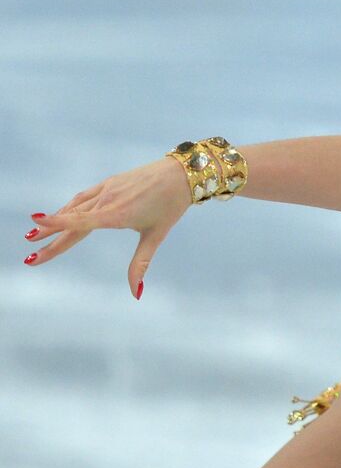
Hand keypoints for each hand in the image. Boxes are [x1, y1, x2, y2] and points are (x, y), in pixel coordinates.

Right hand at [25, 158, 192, 298]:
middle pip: (72, 221)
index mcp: (117, 214)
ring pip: (75, 207)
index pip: (80, 221)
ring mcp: (108, 189)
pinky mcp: (110, 182)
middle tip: (29, 253)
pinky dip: (69, 207)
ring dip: (55, 220)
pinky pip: (84, 196)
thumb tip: (136, 294)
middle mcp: (108, 200)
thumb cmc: (171, 206)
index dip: (56, 223)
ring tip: (35, 233)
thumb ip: (140, 265)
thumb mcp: (156, 236)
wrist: (183, 173)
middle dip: (49, 237)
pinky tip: (62, 214)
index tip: (34, 223)